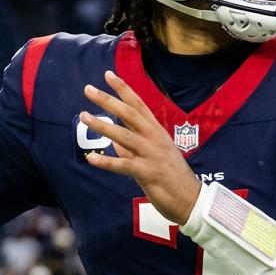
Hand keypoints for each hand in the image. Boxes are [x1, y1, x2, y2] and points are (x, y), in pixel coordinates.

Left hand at [81, 71, 201, 224]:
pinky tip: (92, 158)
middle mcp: (154, 139)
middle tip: (88, 89)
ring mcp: (152, 154)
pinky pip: (124, 165)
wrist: (191, 199)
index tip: (108, 75)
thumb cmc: (172, 178)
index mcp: (157, 132)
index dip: (123, 90)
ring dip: (103, 125)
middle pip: (129, 114)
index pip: (138, 105)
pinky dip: (107, 162)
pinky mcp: (148, 173)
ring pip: (124, 136)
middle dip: (108, 100)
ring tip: (84, 116)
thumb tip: (115, 142)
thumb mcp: (154, 156)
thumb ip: (132, 148)